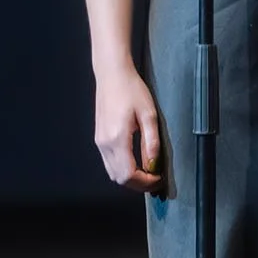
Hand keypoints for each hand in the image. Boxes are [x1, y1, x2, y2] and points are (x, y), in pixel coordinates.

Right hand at [94, 64, 162, 191]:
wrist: (112, 75)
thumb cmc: (131, 89)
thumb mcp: (149, 114)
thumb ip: (151, 141)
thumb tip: (154, 163)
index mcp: (117, 138)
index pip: (128, 175)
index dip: (145, 182)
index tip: (158, 178)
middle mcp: (105, 144)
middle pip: (119, 178)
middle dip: (138, 183)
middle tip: (155, 176)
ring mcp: (100, 142)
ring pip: (112, 173)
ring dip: (130, 177)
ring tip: (147, 169)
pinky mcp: (99, 139)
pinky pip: (109, 163)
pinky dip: (122, 168)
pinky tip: (135, 161)